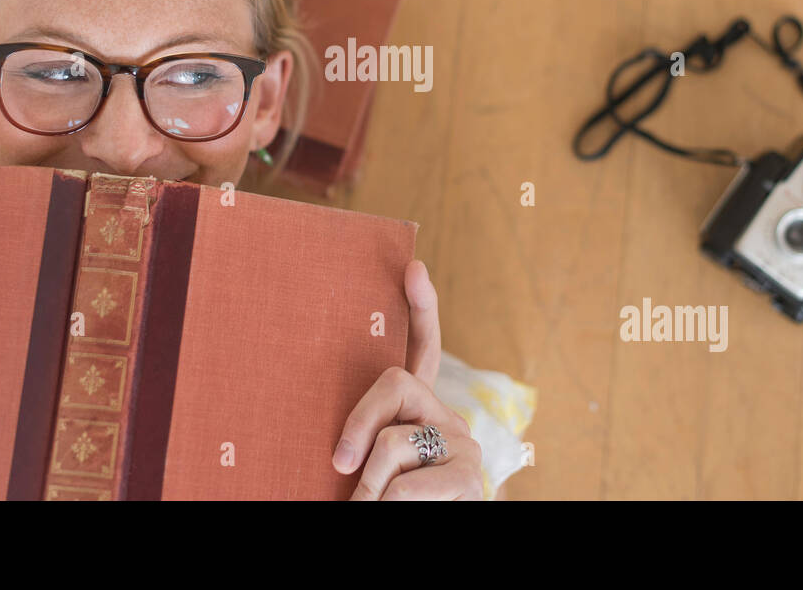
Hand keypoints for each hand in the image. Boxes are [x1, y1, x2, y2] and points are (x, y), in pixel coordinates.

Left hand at [332, 259, 483, 499]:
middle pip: (395, 381)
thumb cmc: (377, 499)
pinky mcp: (470, 477)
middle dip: (359, 422)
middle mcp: (447, 417)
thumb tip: (332, 446)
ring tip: (366, 507)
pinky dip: (389, 506)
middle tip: (338, 465)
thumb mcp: (361, 465)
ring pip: (394, 443)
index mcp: (418, 411)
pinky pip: (411, 484)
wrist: (420, 537)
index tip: (413, 266)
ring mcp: (463, 444)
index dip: (421, 308)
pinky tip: (390, 512)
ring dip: (368, 488)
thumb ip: (360, 439)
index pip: (422, 349)